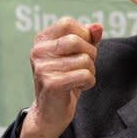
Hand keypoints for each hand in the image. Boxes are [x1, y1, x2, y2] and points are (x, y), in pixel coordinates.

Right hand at [20, 18, 102, 137]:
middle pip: (77, 41)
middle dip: (90, 54)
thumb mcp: (76, 55)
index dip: (83, 35)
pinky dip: (89, 82)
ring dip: (90, 71)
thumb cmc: (65, 80)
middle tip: (85, 66)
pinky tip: (79, 87)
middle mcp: (38, 52)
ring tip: (79, 79)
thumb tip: (98, 27)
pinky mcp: (52, 84)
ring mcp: (43, 68)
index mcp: (41, 41)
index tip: (83, 49)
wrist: (50, 113)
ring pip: (84, 59)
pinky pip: (85, 75)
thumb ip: (87, 38)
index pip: (67, 24)